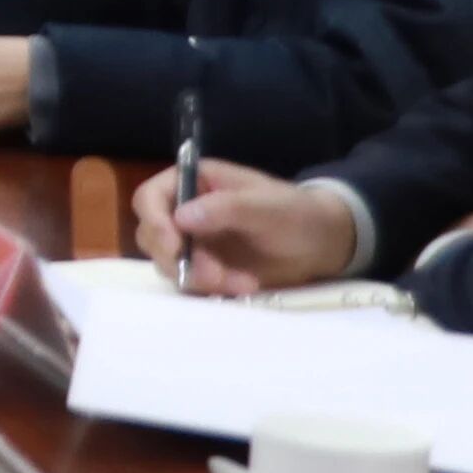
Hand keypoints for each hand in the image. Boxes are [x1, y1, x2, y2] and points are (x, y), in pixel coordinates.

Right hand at [162, 177, 370, 293]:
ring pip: (171, 264)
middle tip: (213, 275)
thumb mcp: (267, 207)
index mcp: (196, 183)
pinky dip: (214, 289)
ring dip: (200, 278)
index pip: (151, 197)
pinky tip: (245, 287)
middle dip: (180, 260)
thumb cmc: (296, 213)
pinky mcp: (206, 269)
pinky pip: (192, 283)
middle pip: (153, 236)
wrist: (322, 245)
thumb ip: (227, 208)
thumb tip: (181, 217)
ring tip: (241, 283)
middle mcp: (187, 211)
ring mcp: (195, 243)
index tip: (172, 245)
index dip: (154, 221)